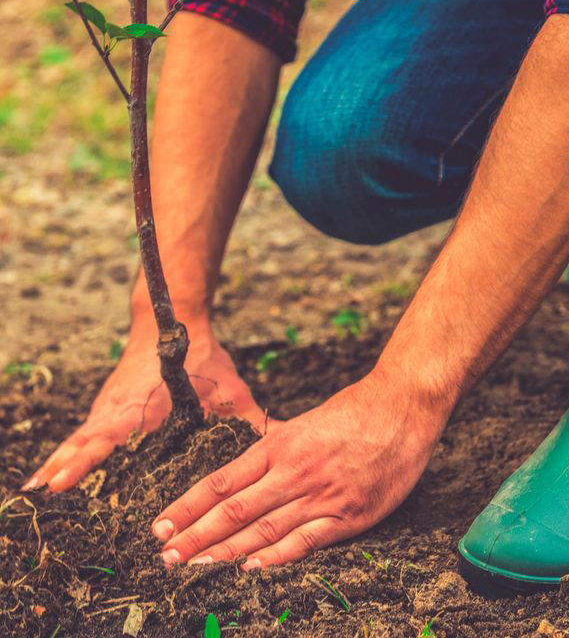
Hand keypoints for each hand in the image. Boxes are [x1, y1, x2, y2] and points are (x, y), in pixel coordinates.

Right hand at [23, 316, 267, 492]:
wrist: (171, 320)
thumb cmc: (202, 356)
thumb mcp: (229, 389)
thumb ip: (252, 420)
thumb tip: (284, 440)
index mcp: (147, 406)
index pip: (111, 437)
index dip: (87, 460)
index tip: (62, 482)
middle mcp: (121, 409)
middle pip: (88, 442)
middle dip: (67, 468)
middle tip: (45, 496)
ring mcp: (111, 406)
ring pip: (80, 437)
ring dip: (60, 461)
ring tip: (37, 490)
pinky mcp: (109, 406)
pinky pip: (84, 432)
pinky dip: (68, 450)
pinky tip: (53, 471)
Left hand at [150, 373, 442, 567]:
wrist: (402, 407)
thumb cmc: (354, 411)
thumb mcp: (307, 422)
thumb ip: (277, 445)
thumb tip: (250, 457)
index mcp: (279, 446)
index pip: (222, 481)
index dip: (189, 506)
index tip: (161, 524)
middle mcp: (293, 471)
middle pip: (234, 509)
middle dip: (195, 536)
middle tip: (165, 556)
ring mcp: (321, 495)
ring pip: (263, 529)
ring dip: (225, 552)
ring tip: (193, 567)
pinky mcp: (350, 515)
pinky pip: (306, 540)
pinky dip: (276, 556)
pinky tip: (250, 569)